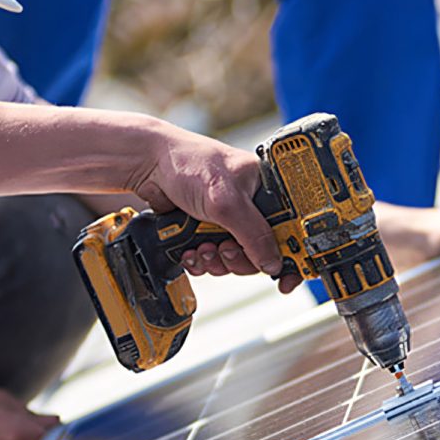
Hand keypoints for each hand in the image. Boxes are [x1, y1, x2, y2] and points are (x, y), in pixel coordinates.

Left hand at [127, 128, 298, 292]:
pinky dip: (201, 260)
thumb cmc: (188, 162)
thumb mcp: (226, 200)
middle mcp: (249, 203)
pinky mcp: (206, 229)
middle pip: (261, 250)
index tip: (286, 277)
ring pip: (235, 258)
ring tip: (202, 247)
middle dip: (240, 258)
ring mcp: (227, 218)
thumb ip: (253, 233)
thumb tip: (273, 261)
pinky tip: (190, 249)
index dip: (291, 253)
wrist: (148, 165)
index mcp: (264, 187)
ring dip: (217, 260)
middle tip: (225, 250)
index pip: (290, 226)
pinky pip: (213, 258)